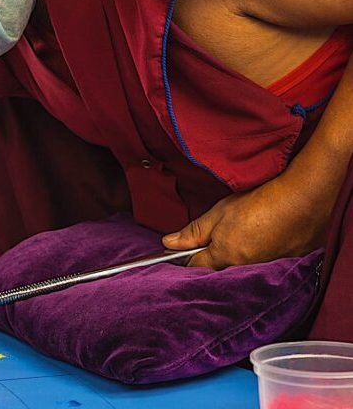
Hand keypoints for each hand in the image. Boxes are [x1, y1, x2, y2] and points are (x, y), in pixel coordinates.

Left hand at [162, 174, 326, 269]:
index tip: (184, 250)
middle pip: (217, 272)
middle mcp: (243, 269)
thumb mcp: (218, 213)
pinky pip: (261, 268)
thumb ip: (193, 231)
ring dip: (234, 260)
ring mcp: (264, 270)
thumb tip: (169, 242)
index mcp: (224, 257)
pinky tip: (260, 242)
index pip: (195, 267)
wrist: (301, 199)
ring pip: (239, 271)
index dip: (186, 257)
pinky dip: (256, 258)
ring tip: (242, 237)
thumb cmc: (260, 202)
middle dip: (210, 260)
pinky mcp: (284, 266)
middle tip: (215, 240)